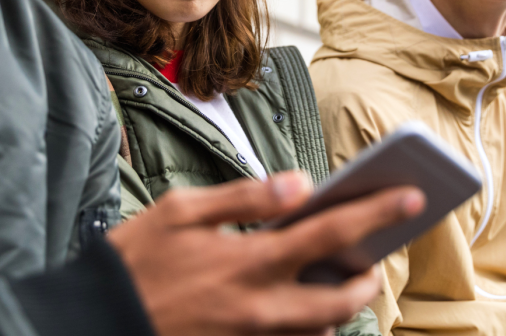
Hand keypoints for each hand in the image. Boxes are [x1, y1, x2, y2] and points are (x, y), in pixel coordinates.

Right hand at [107, 171, 424, 335]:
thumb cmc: (133, 262)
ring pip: (320, 332)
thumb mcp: (180, 211)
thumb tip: (298, 184)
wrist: (95, 323)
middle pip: (341, 299)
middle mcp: (260, 308)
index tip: (411, 196)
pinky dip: (306, 330)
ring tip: (343, 281)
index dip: (376, 212)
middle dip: (368, 279)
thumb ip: (244, 196)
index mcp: (249, 261)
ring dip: (339, 308)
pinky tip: (298, 307)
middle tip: (375, 258)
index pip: (329, 232)